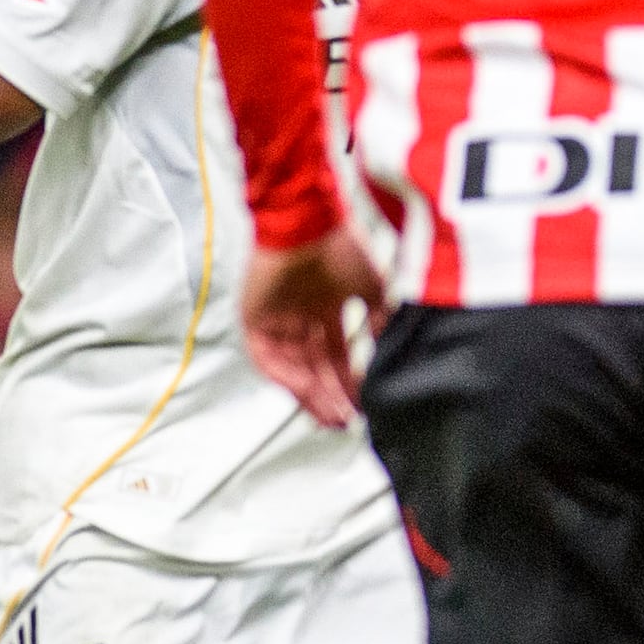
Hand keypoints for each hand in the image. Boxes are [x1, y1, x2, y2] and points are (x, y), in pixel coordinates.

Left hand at [243, 230, 379, 431]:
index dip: (349, 380)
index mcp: (326, 306)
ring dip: (312, 395)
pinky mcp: (255, 319)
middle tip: (347, 422)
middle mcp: (301, 316)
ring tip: (331, 418)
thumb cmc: (341, 244)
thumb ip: (380, 317)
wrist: (307, 221)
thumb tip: (388, 347)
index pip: (337, 354)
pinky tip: (306, 395)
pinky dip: (286, 378)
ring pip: (294, 369)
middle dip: (332, 396)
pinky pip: (268, 358)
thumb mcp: (373, 286)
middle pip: (315, 367)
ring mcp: (277, 319)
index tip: (364, 404)